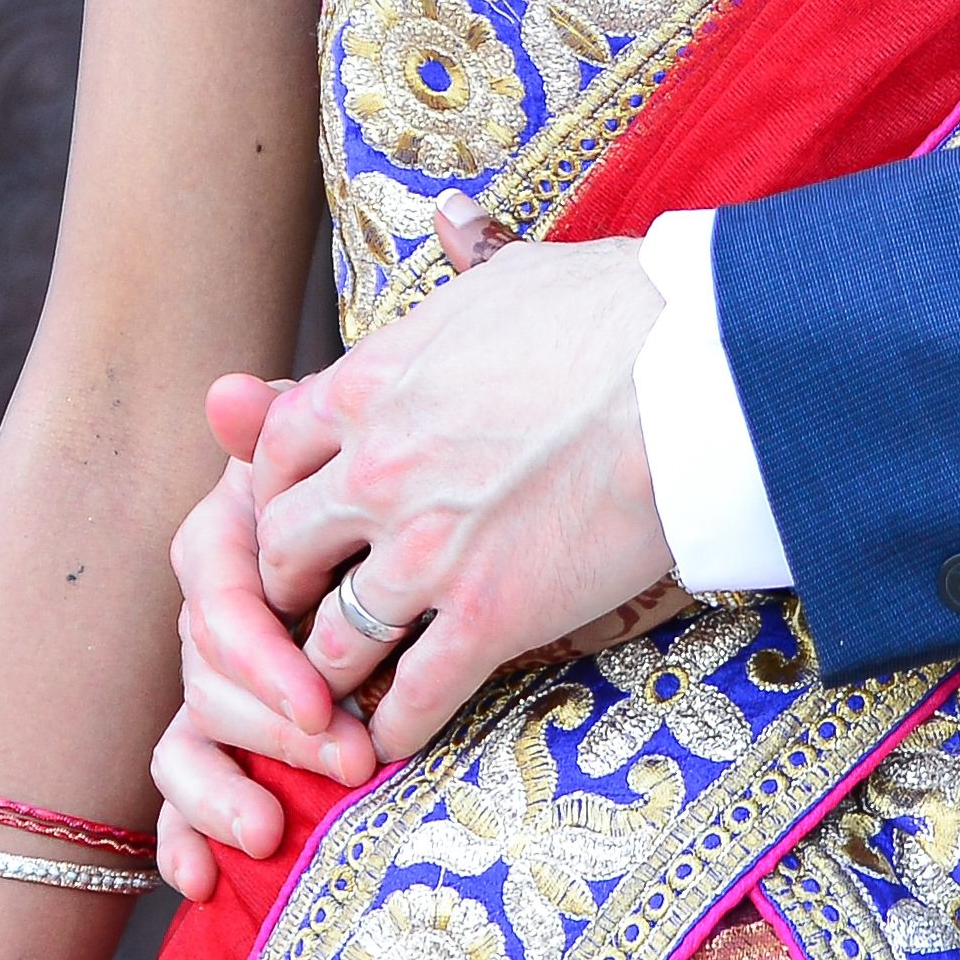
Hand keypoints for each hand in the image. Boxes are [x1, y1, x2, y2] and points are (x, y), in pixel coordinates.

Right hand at [148, 379, 363, 884]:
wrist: (444, 531)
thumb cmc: (401, 487)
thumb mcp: (358, 457)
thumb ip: (290, 431)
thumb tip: (228, 393)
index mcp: (235, 540)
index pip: (216, 595)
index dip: (259, 652)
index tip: (323, 701)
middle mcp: (215, 614)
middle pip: (206, 676)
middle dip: (270, 730)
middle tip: (348, 761)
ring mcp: (217, 684)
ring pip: (186, 738)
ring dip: (221, 790)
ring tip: (273, 834)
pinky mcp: (228, 746)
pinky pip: (181, 793)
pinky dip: (182, 837)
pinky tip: (197, 882)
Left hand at [244, 233, 677, 757]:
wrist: (688, 374)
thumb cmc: (616, 312)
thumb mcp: (513, 273)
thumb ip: (464, 262)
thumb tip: (452, 216)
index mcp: (369, 385)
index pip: (271, 452)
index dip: (271, 495)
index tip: (292, 519)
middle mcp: (374, 470)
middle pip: (280, 550)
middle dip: (285, 587)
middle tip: (304, 612)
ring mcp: (424, 550)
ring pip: (329, 637)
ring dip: (329, 670)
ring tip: (336, 694)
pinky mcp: (486, 616)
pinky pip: (411, 696)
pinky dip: (393, 728)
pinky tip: (393, 742)